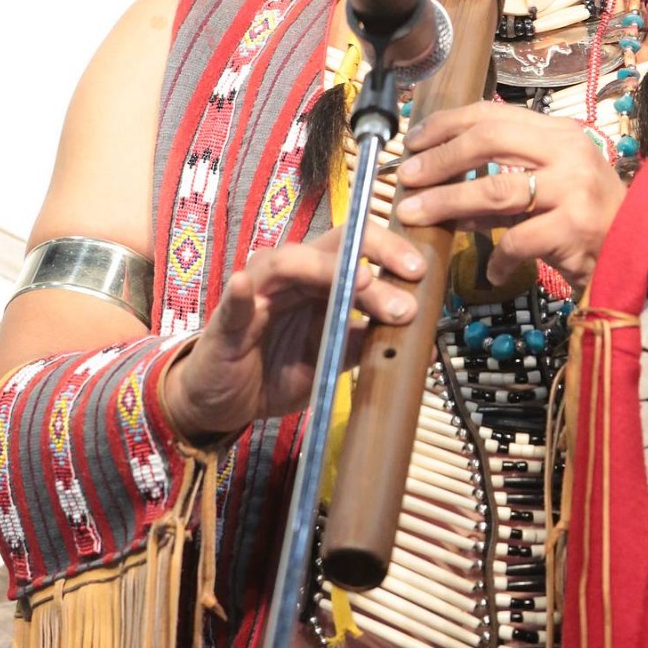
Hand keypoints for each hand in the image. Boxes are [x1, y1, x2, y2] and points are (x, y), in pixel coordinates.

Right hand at [162, 224, 424, 443]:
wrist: (225, 403)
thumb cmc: (277, 369)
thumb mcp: (331, 357)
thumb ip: (365, 341)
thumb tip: (419, 340)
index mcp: (317, 278)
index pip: (355, 247)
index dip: (390, 250)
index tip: (422, 271)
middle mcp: (289, 274)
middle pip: (332, 245)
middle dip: (373, 254)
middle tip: (408, 276)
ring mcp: (256, 293)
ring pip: (289, 263)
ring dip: (328, 270)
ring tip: (361, 279)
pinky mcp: (226, 322)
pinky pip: (233, 302)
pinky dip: (240, 291)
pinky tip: (245, 284)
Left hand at [395, 101, 624, 290]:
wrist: (642, 253)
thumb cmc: (590, 218)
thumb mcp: (549, 185)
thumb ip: (504, 178)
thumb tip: (440, 182)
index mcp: (558, 132)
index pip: (493, 113)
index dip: (447, 124)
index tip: (413, 140)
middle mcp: (568, 152)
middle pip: (488, 141)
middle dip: (439, 158)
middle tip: (406, 176)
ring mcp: (573, 189)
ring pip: (494, 189)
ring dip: (447, 201)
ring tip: (416, 214)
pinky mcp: (574, 229)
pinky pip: (517, 240)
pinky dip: (497, 258)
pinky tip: (492, 271)